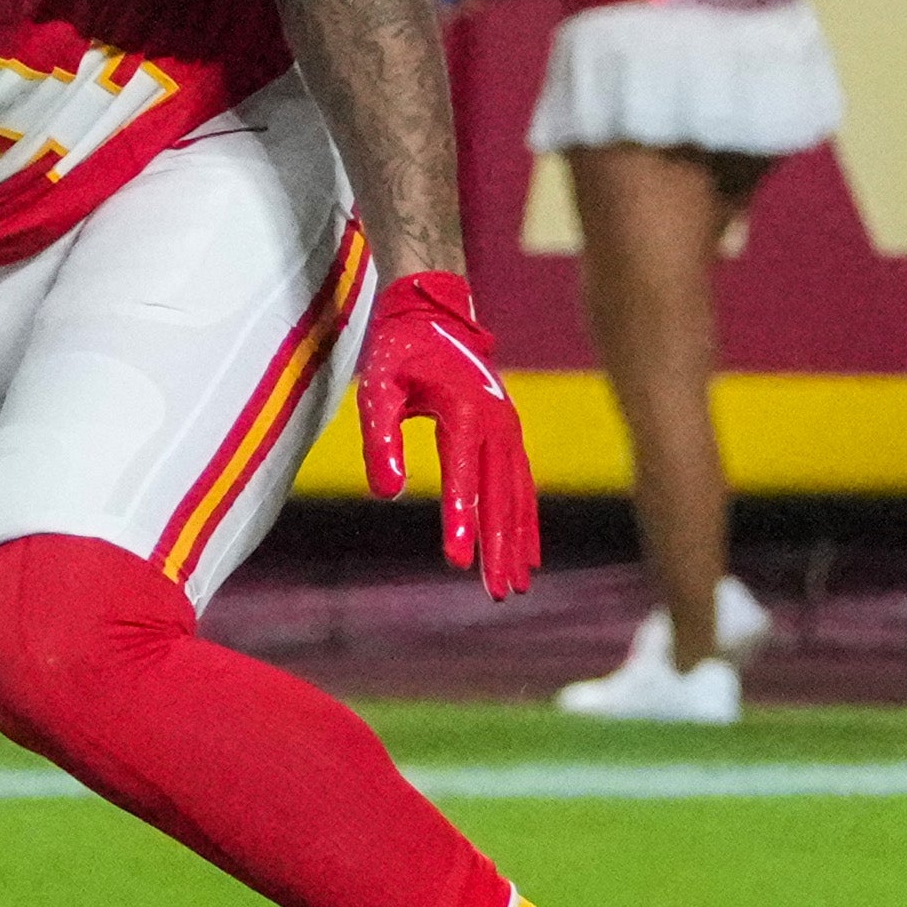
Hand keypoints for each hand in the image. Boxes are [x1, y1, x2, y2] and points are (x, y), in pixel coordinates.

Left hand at [353, 270, 538, 601]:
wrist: (433, 313)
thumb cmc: (399, 351)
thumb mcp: (378, 387)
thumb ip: (381, 439)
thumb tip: (387, 493)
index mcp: (466, 409)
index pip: (463, 475)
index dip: (460, 519)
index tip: (457, 561)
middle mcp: (497, 421)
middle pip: (500, 494)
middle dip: (498, 547)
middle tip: (496, 593)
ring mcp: (509, 428)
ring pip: (518, 495)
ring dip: (517, 542)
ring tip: (515, 585)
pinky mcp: (509, 434)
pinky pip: (522, 484)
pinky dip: (526, 521)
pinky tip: (528, 556)